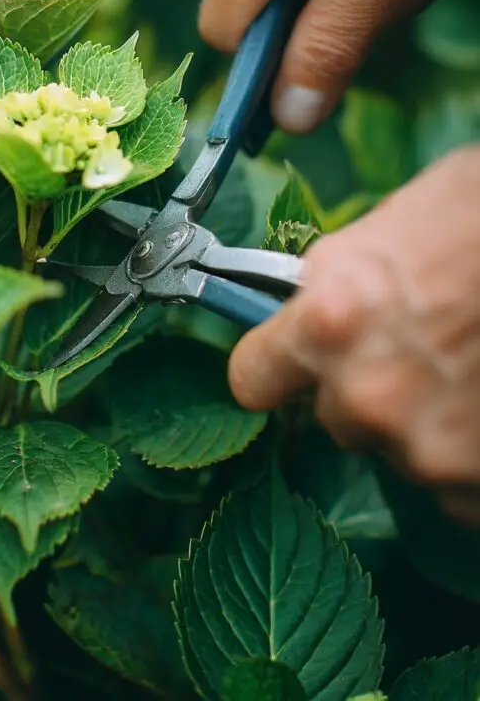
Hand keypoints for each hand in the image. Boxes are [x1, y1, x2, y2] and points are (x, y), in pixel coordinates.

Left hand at [229, 146, 479, 525]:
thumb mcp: (398, 221)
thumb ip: (337, 272)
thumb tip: (308, 297)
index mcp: (333, 322)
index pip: (252, 377)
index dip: (273, 365)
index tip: (285, 363)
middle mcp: (370, 399)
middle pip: (335, 416)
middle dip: (367, 387)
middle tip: (421, 344)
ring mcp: (432, 454)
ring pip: (402, 452)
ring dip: (427, 422)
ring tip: (473, 364)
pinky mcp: (479, 488)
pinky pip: (457, 485)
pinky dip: (472, 453)